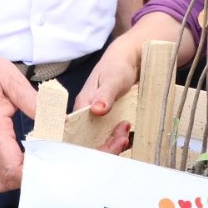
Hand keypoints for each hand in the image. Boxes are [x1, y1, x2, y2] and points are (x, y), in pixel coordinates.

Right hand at [0, 43, 38, 192]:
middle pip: (5, 181)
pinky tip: (19, 153)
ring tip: (32, 158)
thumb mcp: (13, 80)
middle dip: (26, 177)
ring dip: (15, 176)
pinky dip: (5, 169)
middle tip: (44, 160)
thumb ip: (35, 103)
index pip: (12, 168)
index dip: (32, 171)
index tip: (48, 161)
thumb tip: (58, 120)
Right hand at [76, 37, 142, 154]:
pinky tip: (128, 136)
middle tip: (123, 139)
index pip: (79, 132)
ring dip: (114, 144)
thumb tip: (96, 109)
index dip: (92, 143)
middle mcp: (87, 114)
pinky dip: (119, 139)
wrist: (129, 61)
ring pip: (101, 140)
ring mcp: (97, 118)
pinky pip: (110, 136)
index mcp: (82, 105)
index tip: (112, 142)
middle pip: (90, 140)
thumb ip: (105, 94)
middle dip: (107, 146)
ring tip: (127, 136)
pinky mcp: (108, 121)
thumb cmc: (117, 66)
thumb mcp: (112, 79)